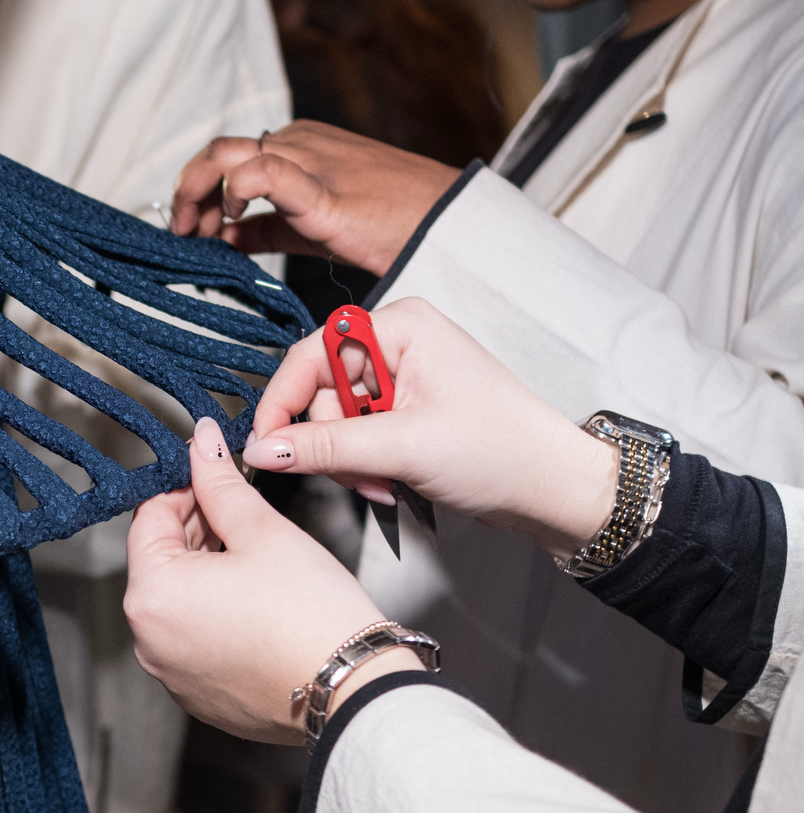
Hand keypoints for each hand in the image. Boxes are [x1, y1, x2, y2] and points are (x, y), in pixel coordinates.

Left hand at [124, 420, 421, 744]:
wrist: (351, 686)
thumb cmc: (311, 614)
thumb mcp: (262, 531)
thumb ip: (221, 484)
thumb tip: (202, 445)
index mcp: (152, 594)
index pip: (149, 517)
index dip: (184, 487)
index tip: (213, 476)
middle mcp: (149, 640)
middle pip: (160, 561)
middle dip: (196, 528)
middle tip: (239, 511)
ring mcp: (171, 673)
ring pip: (178, 602)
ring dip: (206, 570)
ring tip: (253, 555)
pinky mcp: (198, 695)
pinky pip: (194, 640)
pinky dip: (215, 615)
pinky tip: (254, 601)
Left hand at [170, 121, 458, 275]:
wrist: (446, 224)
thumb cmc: (390, 225)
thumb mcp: (310, 226)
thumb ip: (264, 228)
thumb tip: (223, 237)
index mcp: (297, 146)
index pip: (227, 157)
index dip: (196, 193)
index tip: (190, 231)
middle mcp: (297, 142)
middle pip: (217, 151)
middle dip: (186, 191)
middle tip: (181, 232)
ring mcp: (308, 159)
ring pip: (226, 155)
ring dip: (195, 193)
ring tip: (194, 232)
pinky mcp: (321, 189)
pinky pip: (262, 174)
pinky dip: (231, 193)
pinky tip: (229, 222)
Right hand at [241, 296, 618, 554]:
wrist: (551, 487)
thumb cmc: (502, 450)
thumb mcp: (402, 447)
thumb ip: (324, 446)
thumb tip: (262, 447)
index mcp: (400, 325)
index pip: (310, 354)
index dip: (282, 401)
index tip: (263, 443)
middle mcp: (398, 343)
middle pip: (319, 391)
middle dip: (329, 443)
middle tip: (355, 476)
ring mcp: (402, 378)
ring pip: (334, 420)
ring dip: (347, 461)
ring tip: (381, 484)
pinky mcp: (405, 410)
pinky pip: (355, 436)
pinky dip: (362, 465)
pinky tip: (387, 483)